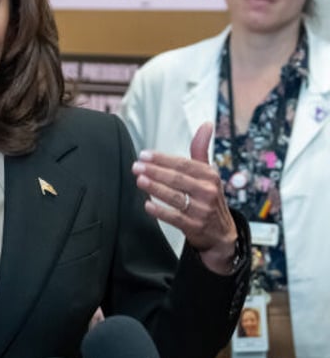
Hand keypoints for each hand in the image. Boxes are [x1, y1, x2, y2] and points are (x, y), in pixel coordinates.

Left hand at [132, 122, 237, 274]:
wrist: (221, 233)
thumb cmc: (209, 197)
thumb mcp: (207, 172)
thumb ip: (201, 149)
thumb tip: (206, 124)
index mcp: (210, 175)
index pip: (184, 164)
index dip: (163, 159)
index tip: (144, 155)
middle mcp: (207, 191)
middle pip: (178, 179)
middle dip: (155, 171)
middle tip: (137, 166)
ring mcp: (202, 210)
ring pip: (175, 197)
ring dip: (156, 188)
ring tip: (140, 180)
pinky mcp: (195, 226)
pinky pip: (175, 218)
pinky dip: (161, 211)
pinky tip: (148, 204)